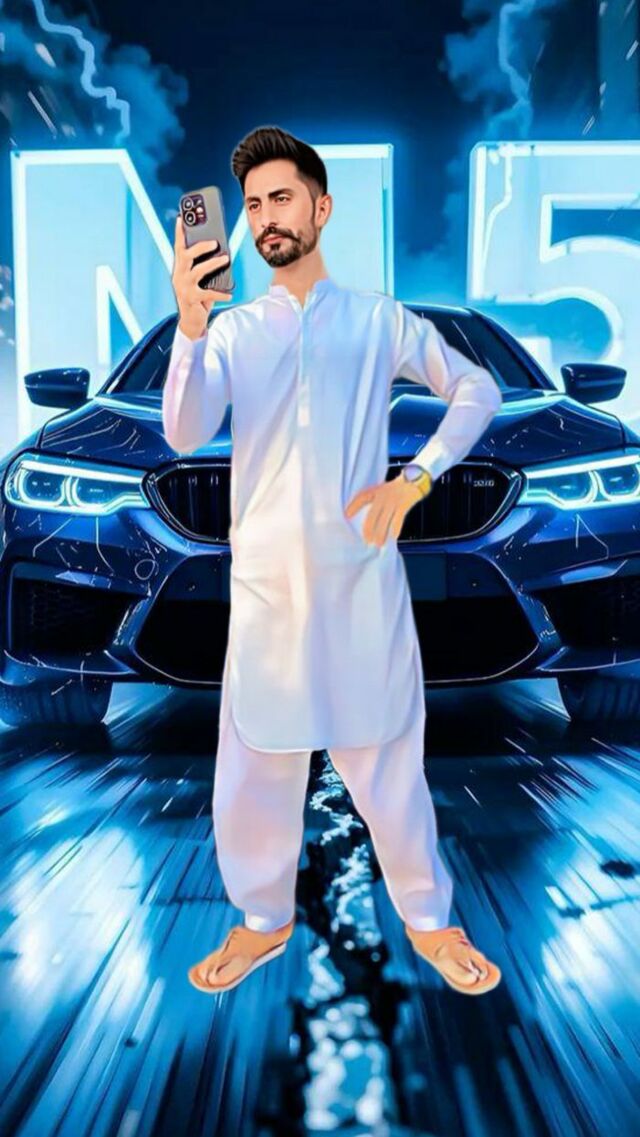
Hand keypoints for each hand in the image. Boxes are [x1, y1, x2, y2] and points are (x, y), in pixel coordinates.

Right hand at [172, 215, 232, 338]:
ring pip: (198, 271)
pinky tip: (230, 295)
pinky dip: (221, 294)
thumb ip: (204, 268)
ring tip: (226, 259)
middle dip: (200, 247)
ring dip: (213, 264)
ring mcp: (183, 287)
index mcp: (180, 268)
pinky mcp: (191, 299)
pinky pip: (208, 293)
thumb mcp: (199, 281)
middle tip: (215, 242)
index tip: (181, 218)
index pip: (178, 247)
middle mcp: (179, 275)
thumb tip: (222, 254)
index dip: (179, 233)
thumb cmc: (197, 297)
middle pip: (187, 255)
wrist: (191, 322)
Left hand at [344, 472, 430, 547]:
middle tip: (366, 540)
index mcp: (376, 491)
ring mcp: (394, 501)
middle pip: (373, 514)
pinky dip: (396, 529)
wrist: (414, 480)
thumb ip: (370, 499)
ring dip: (381, 533)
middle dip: (369, 528)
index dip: (354, 506)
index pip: (362, 497)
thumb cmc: (395, 488)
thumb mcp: (380, 489)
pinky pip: (398, 520)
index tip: (347, 515)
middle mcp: (384, 496)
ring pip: (385, 520)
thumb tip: (352, 514)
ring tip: (378, 543)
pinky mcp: (404, 506)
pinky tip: (393, 537)